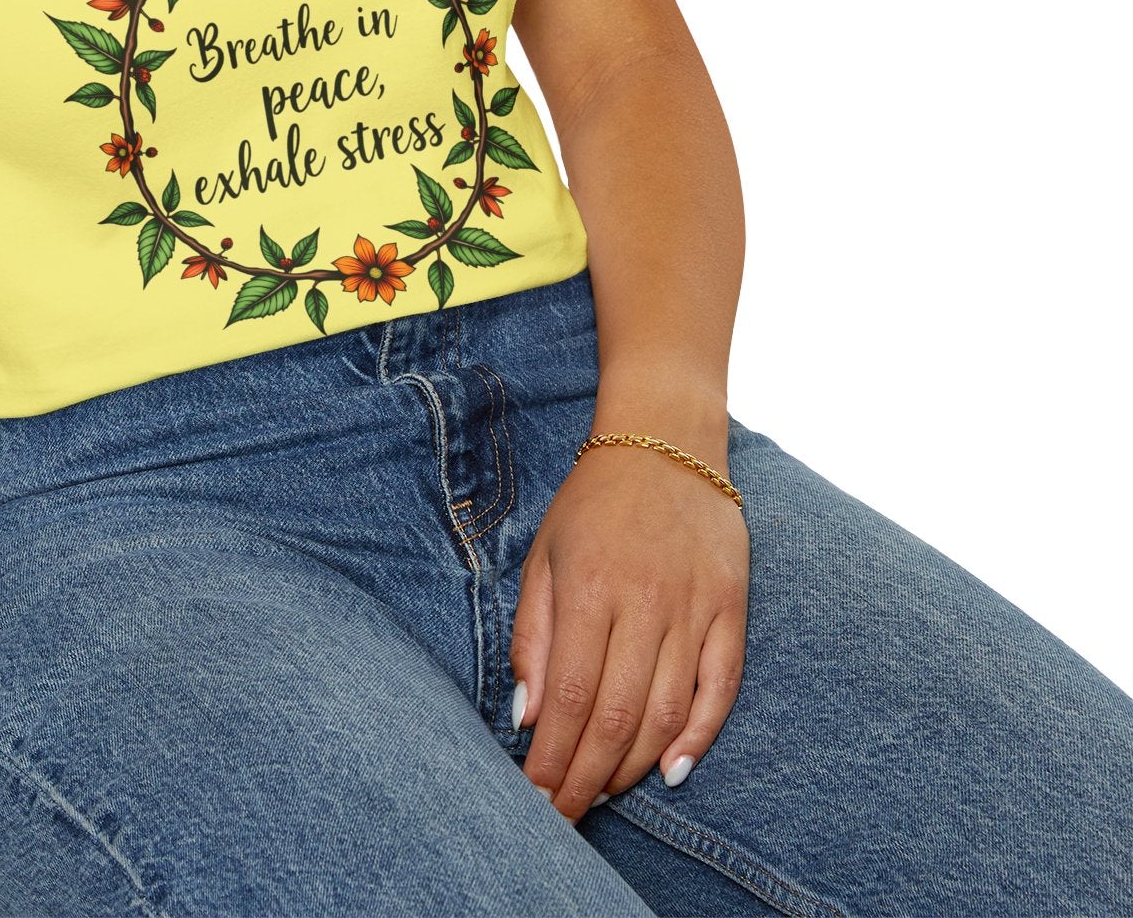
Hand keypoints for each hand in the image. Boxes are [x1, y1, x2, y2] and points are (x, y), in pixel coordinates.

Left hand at [510, 436, 749, 820]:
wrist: (665, 442)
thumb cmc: (593, 504)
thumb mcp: (544, 556)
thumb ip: (533, 636)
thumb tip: (527, 716)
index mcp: (590, 588)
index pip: (570, 696)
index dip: (553, 757)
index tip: (535, 796)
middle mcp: (645, 602)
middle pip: (617, 716)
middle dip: (587, 777)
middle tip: (565, 815)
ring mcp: (694, 607)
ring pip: (667, 712)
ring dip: (633, 765)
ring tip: (604, 793)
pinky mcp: (731, 608)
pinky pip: (721, 688)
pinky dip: (699, 736)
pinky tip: (671, 770)